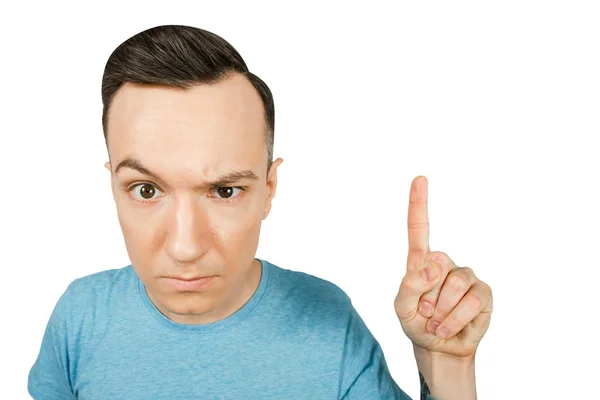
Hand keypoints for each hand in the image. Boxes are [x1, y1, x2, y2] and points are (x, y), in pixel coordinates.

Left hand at [394, 176, 492, 358]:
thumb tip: (434, 266)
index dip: (419, 203)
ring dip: (440, 312)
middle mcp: (445, 264)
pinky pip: (471, 301)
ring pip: (454, 284)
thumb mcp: (402, 307)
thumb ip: (409, 285)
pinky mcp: (483, 293)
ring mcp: (466, 276)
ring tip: (436, 323)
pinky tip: (447, 329)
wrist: (438, 349)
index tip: (419, 178)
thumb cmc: (417, 323)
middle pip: (436, 266)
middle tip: (425, 313)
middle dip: (426, 296)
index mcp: (421, 262)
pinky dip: (454, 320)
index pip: (419, 229)